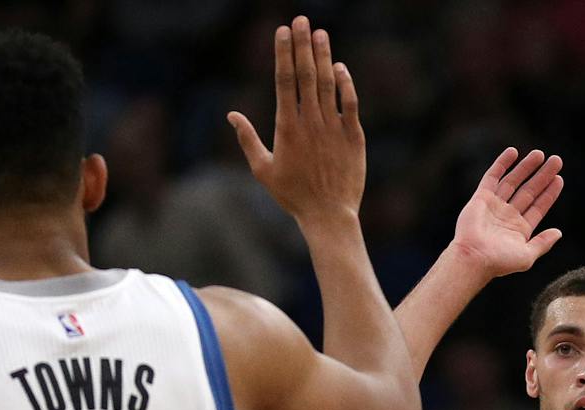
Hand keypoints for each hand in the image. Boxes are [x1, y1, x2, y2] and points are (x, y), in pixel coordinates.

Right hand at [228, 16, 363, 224]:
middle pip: (306, 74)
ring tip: (320, 33)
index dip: (283, 53)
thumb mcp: (263, 170)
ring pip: (328, 83)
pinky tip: (340, 67)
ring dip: (324, 56)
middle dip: (303, 44)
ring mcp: (334, 127)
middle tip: (301, 19)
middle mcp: (311, 122)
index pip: (284, 81)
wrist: (328, 215)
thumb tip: (231, 114)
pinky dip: (346, 84)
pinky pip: (350, 103)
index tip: (282, 31)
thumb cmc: (292, 196)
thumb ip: (247, 139)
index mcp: (287, 128)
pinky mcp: (353, 136)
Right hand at [449, 148, 563, 278]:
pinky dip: (502, 164)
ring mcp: (494, 206)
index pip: (538, 207)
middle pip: (529, 191)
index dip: (549, 193)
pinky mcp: (480, 198)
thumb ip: (543, 243)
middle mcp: (507, 216)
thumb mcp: (528, 256)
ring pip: (513, 182)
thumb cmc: (499, 261)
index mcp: (519, 229)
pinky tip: (513, 152)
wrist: (474, 257)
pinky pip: (492, 177)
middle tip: (556, 160)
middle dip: (542, 176)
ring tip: (540, 154)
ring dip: (526, 167)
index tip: (559, 179)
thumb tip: (559, 232)